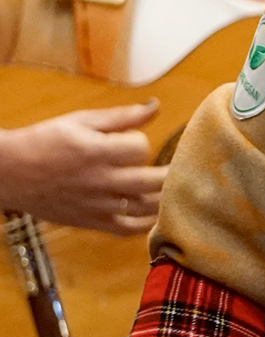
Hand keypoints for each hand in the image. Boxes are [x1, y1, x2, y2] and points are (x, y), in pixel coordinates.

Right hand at [0, 102, 164, 234]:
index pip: (141, 147)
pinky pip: (128, 229)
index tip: (133, 141)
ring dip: (164, 197)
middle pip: (153, 180)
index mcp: (96, 151)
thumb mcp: (80, 121)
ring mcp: (97, 204)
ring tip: (171, 187)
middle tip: (175, 166)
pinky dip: (147, 223)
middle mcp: (100, 180)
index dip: (141, 141)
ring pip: (146, 207)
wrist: (8, 172)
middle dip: (168, 171)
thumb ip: (121, 116)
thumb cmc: (44, 142)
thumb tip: (155, 106)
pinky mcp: (91, 222)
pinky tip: (155, 213)